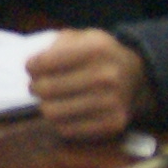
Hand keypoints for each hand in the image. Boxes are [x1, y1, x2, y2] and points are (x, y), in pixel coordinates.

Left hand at [28, 29, 149, 140]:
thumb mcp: (84, 37)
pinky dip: (60, 121)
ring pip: (52, 112)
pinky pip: (67, 129)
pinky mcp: (112, 124)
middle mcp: (106, 76)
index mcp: (96, 49)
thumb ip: (57, 45)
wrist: (137, 78)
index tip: (31, 68)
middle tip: (38, 86)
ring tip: (51, 99)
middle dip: (35, 87)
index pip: (44, 62)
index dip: (31, 66)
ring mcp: (111, 102)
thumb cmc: (100, 56)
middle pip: (46, 89)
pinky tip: (66, 111)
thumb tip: (33, 66)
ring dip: (46, 106)